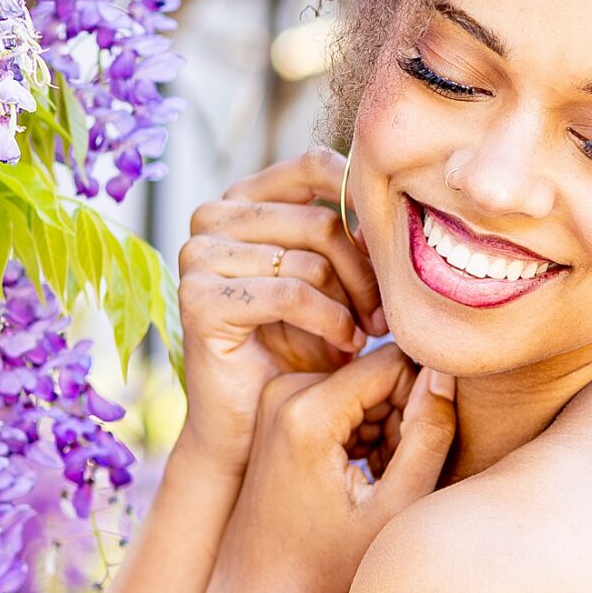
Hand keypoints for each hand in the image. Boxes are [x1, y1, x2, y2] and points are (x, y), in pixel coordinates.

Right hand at [175, 148, 384, 488]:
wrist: (251, 426)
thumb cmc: (299, 351)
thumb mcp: (332, 283)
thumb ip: (349, 237)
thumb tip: (391, 200)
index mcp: (242, 200)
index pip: (315, 165)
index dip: (365, 203)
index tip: (394, 252)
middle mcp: (211, 217)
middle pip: (321, 218)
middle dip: (365, 271)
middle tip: (385, 316)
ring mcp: (197, 255)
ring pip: (311, 257)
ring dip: (352, 302)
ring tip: (366, 333)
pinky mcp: (197, 298)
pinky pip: (290, 292)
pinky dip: (330, 320)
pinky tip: (346, 345)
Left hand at [195, 345, 457, 592]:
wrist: (262, 592)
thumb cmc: (328, 564)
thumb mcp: (395, 506)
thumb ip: (430, 434)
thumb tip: (444, 372)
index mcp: (308, 410)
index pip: (396, 363)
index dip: (421, 406)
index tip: (409, 458)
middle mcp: (284, 390)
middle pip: (377, 373)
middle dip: (399, 418)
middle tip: (393, 476)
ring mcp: (275, 397)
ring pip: (362, 386)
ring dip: (382, 428)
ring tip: (376, 482)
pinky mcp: (277, 409)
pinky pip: (340, 398)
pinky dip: (359, 433)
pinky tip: (359, 477)